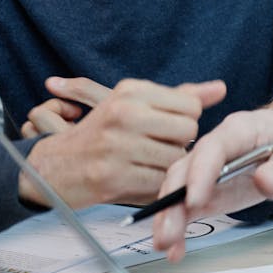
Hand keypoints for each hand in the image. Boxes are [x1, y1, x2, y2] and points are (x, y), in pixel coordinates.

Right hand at [20, 78, 226, 209]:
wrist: (52, 167)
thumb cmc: (101, 134)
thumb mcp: (134, 104)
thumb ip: (180, 97)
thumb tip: (220, 88)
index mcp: (131, 91)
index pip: (190, 105)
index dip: (186, 120)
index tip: (168, 128)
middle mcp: (124, 113)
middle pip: (188, 131)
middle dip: (179, 143)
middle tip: (159, 147)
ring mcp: (117, 145)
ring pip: (176, 159)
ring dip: (169, 166)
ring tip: (147, 162)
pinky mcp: (113, 176)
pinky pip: (158, 182)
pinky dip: (156, 184)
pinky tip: (140, 177)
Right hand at [152, 79, 272, 261]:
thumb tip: (265, 182)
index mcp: (238, 130)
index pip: (213, 148)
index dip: (201, 174)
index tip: (195, 201)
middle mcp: (216, 147)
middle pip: (186, 170)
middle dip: (172, 201)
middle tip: (168, 233)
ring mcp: (208, 168)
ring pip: (179, 189)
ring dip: (168, 217)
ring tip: (166, 245)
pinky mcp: (209, 188)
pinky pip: (187, 205)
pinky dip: (179, 225)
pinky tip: (176, 246)